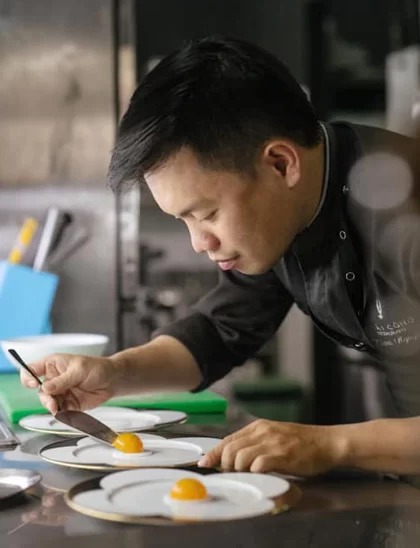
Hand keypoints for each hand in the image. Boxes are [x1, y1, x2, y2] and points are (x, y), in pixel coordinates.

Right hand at [20, 354, 119, 413]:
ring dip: (52, 407)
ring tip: (58, 408)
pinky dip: (61, 413)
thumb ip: (62, 380)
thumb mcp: (79, 370)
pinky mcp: (68, 404)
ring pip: (48, 402)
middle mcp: (54, 379)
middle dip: (45, 398)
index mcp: (53, 365)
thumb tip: (45, 387)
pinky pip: (60, 410)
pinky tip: (65, 412)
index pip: (31, 369)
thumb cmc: (97, 368)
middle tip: (52, 403)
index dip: (28, 377)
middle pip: (40, 390)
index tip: (33, 383)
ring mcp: (60, 392)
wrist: (113, 380)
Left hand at [198, 419, 343, 475]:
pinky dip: (255, 473)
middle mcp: (262, 432)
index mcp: (258, 427)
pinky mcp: (282, 455)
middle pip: (230, 449)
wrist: (327, 442)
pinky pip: (259, 465)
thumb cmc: (302, 443)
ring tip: (248, 475)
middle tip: (232, 474)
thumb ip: (255, 443)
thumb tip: (233, 456)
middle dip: (225, 465)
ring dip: (239, 470)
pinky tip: (260, 476)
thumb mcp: (275, 436)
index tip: (204, 463)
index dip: (214, 453)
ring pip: (240, 458)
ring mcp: (272, 443)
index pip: (228, 439)